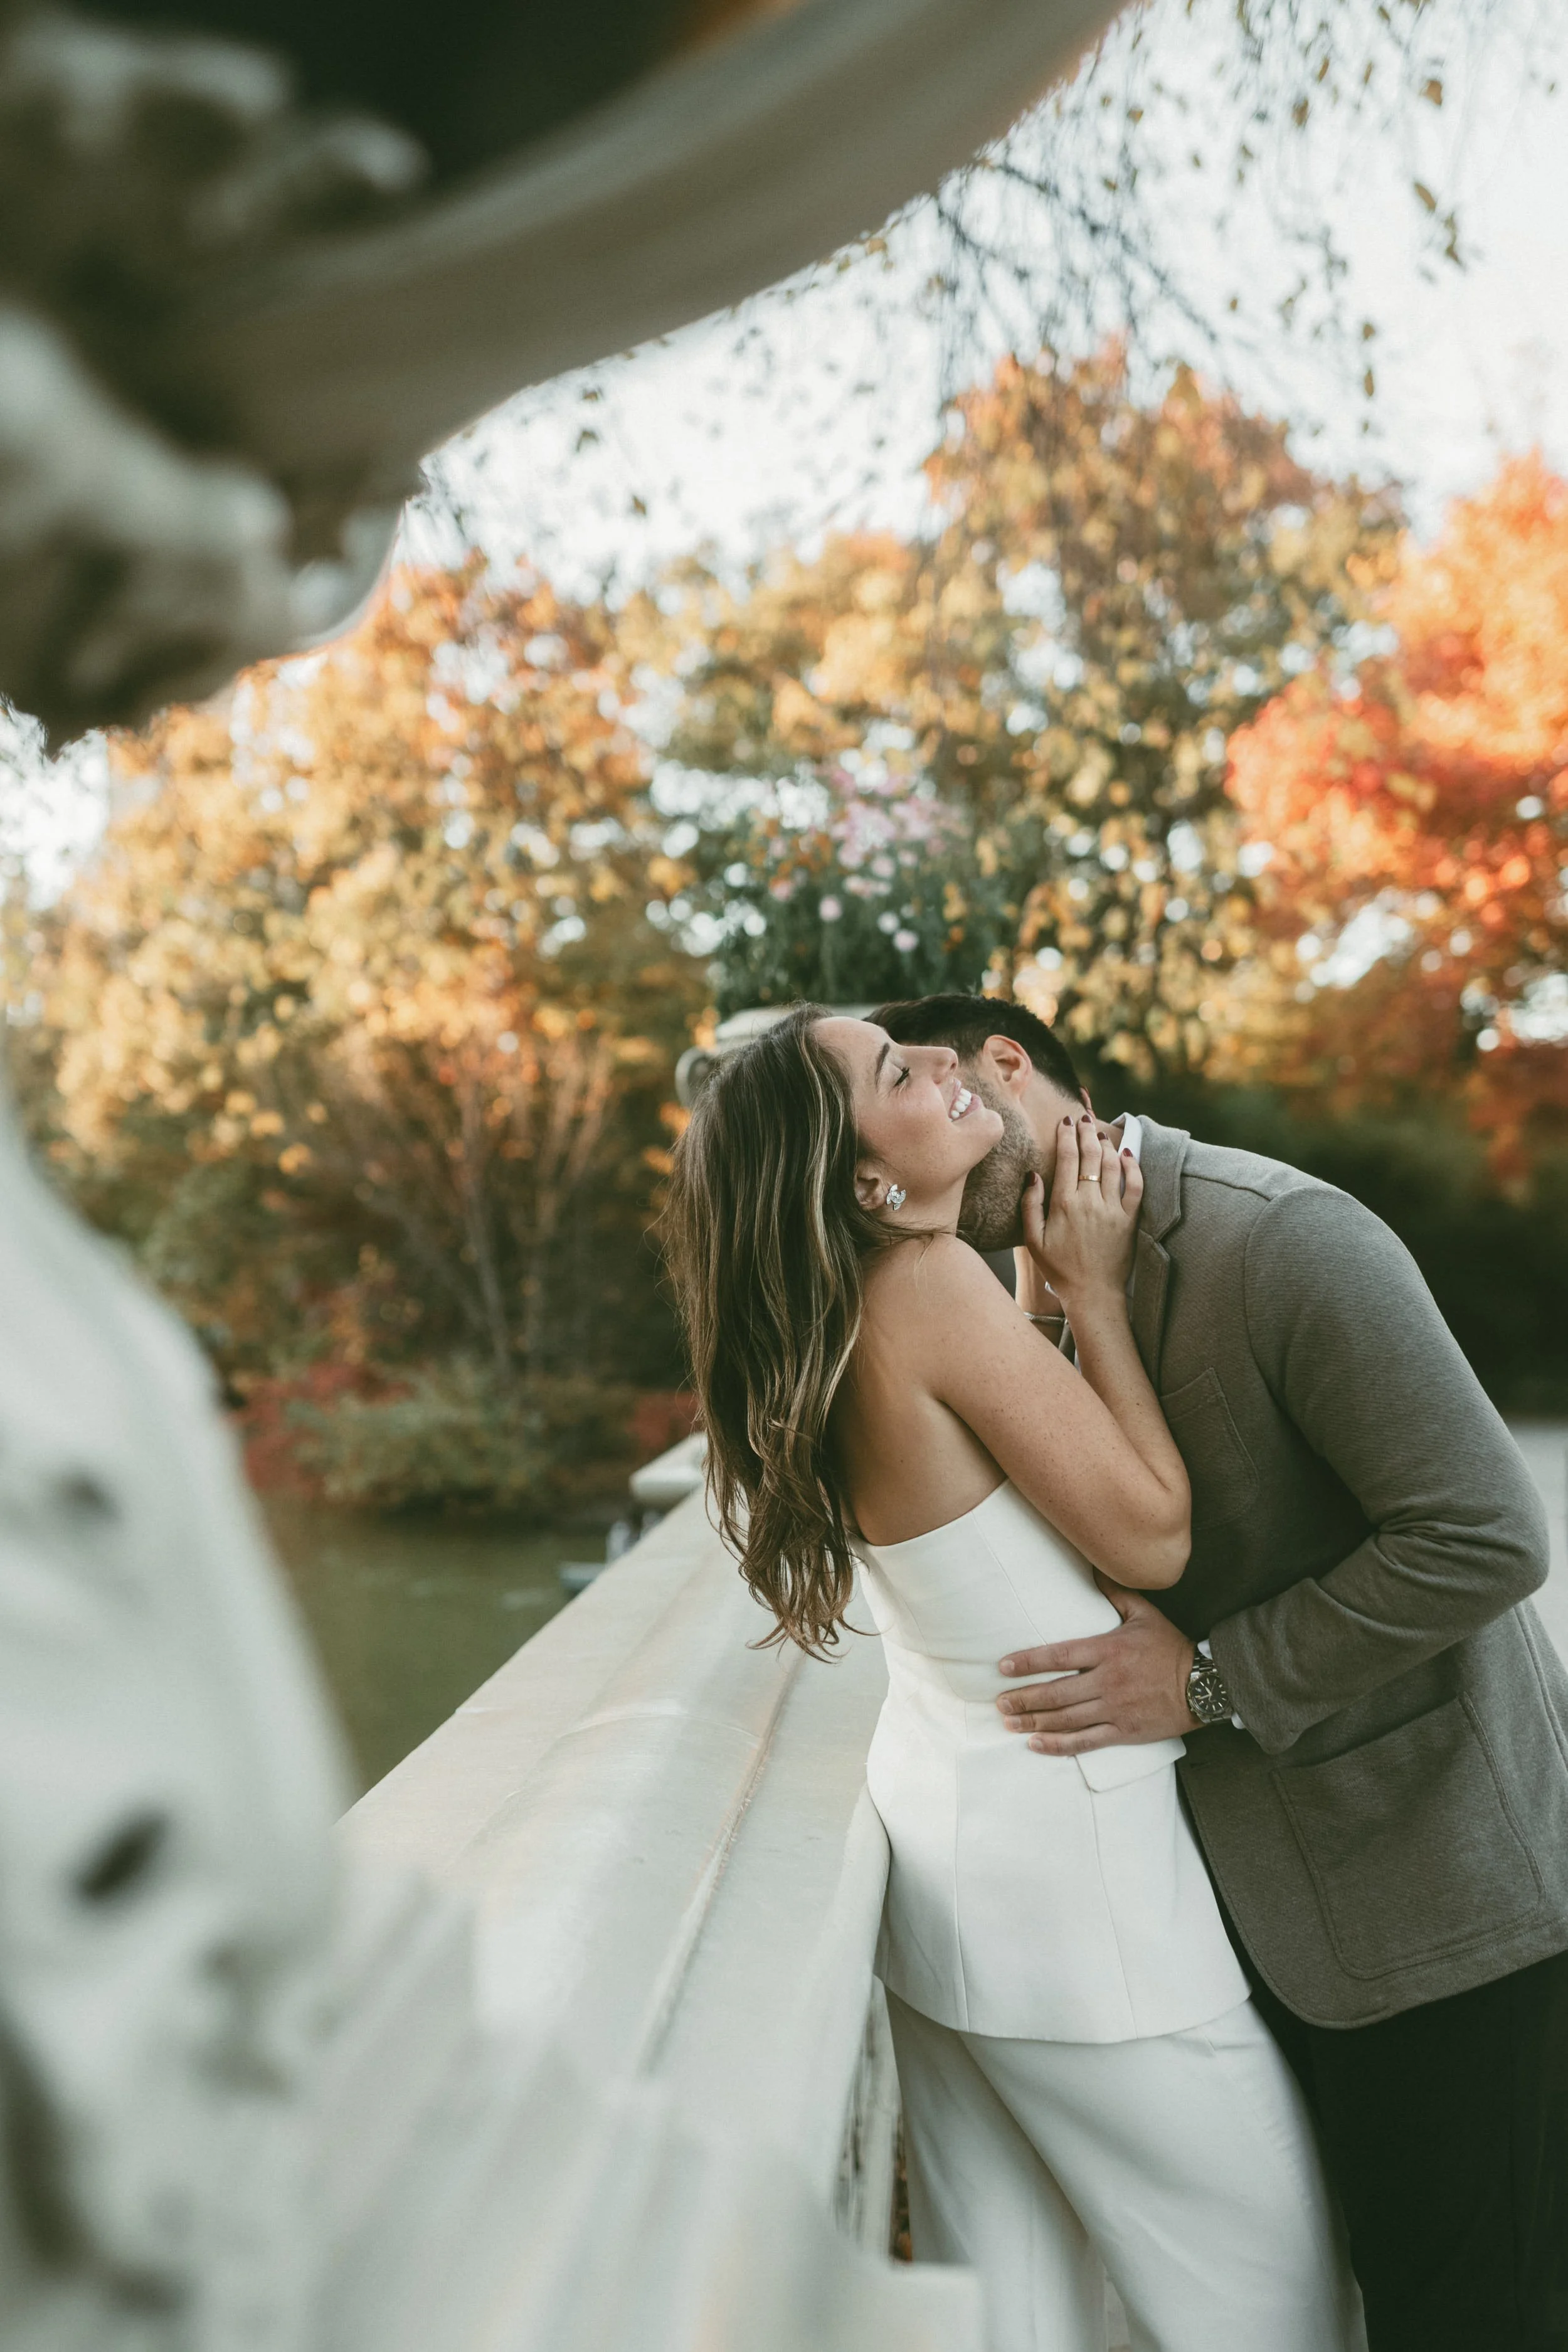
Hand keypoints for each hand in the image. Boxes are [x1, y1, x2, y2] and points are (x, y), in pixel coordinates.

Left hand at [996, 1575, 1196, 1751]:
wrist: (1205, 1685)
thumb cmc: (1171, 1648)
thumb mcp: (1145, 1614)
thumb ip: (1115, 1593)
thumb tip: (1094, 1566)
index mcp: (1108, 1650)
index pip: (1059, 1655)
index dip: (1029, 1661)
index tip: (1004, 1666)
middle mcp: (1107, 1681)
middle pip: (1056, 1692)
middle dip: (1024, 1699)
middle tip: (999, 1703)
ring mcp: (1114, 1709)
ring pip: (1066, 1719)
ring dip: (1034, 1722)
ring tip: (1009, 1723)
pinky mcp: (1124, 1732)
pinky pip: (1086, 1742)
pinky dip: (1059, 1745)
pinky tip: (1037, 1744)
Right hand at [1023, 1115, 1141, 1310]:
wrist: (1092, 1293)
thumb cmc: (1059, 1268)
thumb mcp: (1033, 1240)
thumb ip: (1030, 1205)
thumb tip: (1032, 1175)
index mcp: (1064, 1204)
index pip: (1067, 1158)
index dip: (1066, 1135)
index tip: (1065, 1121)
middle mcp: (1089, 1202)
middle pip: (1090, 1155)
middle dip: (1086, 1132)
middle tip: (1083, 1118)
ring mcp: (1112, 1210)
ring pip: (1112, 1166)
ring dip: (1106, 1145)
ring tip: (1099, 1132)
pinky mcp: (1129, 1220)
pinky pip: (1135, 1187)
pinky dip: (1133, 1167)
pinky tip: (1127, 1155)